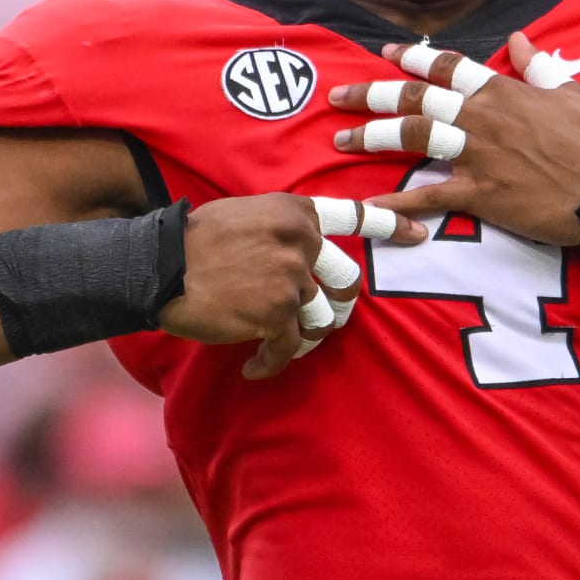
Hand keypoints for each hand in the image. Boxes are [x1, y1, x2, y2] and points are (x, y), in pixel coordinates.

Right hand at [157, 194, 425, 378]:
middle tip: (315, 322)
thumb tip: (310, 253)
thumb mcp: (247, 215)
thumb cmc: (196, 242)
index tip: (419, 235)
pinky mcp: (276, 314)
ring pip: (323, 320)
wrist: (160, 267)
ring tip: (277, 346)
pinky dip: (272, 362)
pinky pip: (289, 347)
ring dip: (303, 340)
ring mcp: (292, 278)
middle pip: (347, 283)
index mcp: (295, 212)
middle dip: (336, 309)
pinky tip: (254, 367)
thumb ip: (284, 229)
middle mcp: (301, 241)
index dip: (392, 225)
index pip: (355, 214)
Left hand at [329, 32, 579, 244]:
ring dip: (372, 136)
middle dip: (372, 94)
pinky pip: (430, 197)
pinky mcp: (480, 195)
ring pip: (413, 138)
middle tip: (338, 95)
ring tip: (341, 138)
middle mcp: (481, 117)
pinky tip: (369, 205)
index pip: (447, 66)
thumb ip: (537, 64)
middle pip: (416, 98)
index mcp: (500, 90)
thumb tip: (519, 39)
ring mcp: (477, 155)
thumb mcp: (569, 91)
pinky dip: (397, 203)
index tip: (384, 53)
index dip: (413, 57)